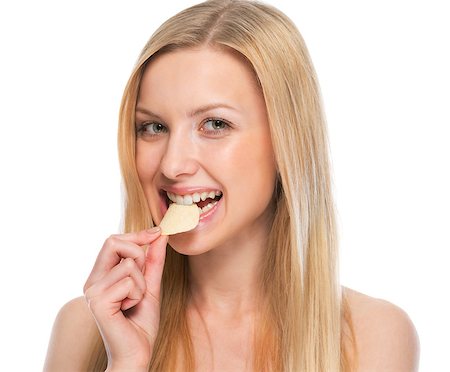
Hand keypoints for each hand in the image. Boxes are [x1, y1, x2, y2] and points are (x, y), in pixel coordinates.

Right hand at [83, 227, 167, 369]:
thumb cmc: (141, 323)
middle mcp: (92, 281)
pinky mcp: (98, 301)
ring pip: (129, 264)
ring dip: (142, 284)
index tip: (157, 232)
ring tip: (134, 302)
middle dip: (138, 254)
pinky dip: (139, 294)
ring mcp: (92, 291)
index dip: (137, 234)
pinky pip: (130, 281)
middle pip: (114, 242)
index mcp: (100, 276)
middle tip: (143, 278)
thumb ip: (153, 261)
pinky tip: (129, 309)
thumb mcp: (151, 285)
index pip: (113, 241)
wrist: (137, 353)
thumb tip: (159, 235)